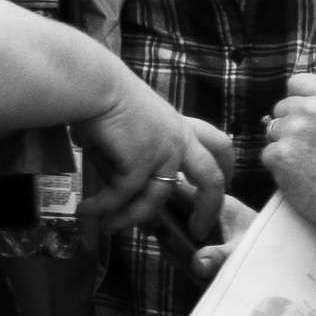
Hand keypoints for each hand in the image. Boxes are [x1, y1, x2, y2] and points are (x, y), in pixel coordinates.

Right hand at [73, 72, 239, 247]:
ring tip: (111, 226)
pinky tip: (87, 209)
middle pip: (211, 180)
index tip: (228, 182)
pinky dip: (103, 205)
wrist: (94, 86)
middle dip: (209, 209)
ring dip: (131, 217)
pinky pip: (122, 195)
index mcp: (180, 126)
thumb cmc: (104, 94)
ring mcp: (162, 154)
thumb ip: (135, 149)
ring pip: (156, 198)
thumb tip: (120, 182)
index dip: (227, 166)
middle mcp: (179, 141)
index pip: (219, 145)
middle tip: (198, 229)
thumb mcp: (131, 122)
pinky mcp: (139, 163)